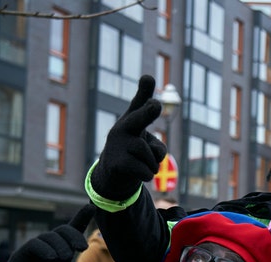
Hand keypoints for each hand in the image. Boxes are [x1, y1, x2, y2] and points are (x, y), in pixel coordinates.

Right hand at [0, 204, 105, 261]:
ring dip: (61, 245)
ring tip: (66, 257)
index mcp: (63, 248)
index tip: (92, 207)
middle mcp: (51, 244)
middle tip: (82, 248)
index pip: (74, 229)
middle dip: (75, 236)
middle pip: (65, 230)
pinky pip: (35, 244)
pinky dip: (45, 249)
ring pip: (51, 236)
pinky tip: (52, 257)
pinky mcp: (24, 252)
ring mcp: (38, 246)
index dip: (83, 217)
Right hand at [90, 75, 166, 200]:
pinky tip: (138, 172)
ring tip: (143, 163)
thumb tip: (154, 132)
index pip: (140, 103)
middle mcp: (122, 128)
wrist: (113, 172)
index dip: (144, 91)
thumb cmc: (135, 149)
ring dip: (153, 164)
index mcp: (132, 120)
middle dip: (148, 111)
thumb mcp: (146, 137)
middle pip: (138, 119)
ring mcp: (117, 145)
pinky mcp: (116, 163)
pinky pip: (146, 171)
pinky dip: (148, 175)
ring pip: (151, 156)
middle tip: (156, 104)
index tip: (148, 78)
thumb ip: (156, 139)